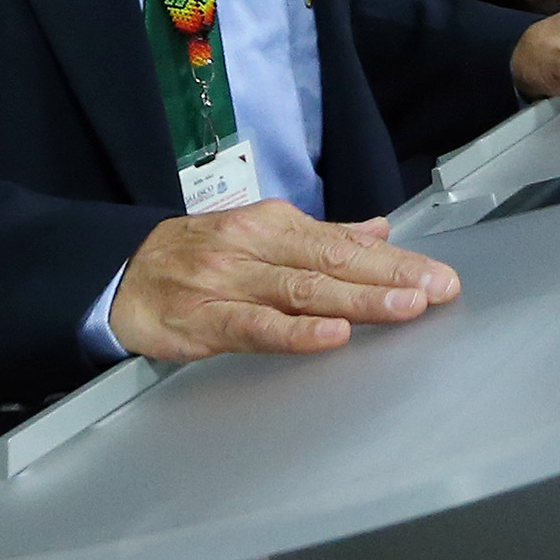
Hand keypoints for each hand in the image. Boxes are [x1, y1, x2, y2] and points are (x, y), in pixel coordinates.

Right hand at [108, 202, 458, 361]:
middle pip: (332, 262)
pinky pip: (256, 327)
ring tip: (402, 307)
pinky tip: (332, 334)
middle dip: (390, 277)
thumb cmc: (198, 257)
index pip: (346, 243)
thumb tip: (380, 230)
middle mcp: (254, 248)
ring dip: (357, 299)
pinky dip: (296, 331)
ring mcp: (228, 283)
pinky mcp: (202, 320)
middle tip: (436, 290)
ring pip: (301, 291)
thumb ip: (322, 237)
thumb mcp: (261, 235)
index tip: (440, 277)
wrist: (120, 276)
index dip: (397, 261)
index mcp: (274, 225)